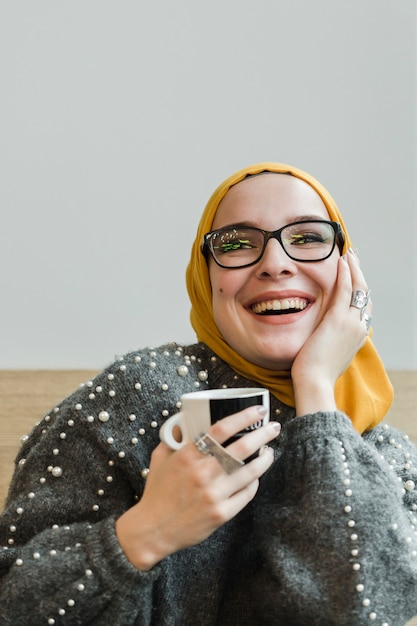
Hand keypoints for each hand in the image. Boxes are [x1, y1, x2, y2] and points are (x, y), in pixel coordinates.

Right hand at [115, 406, 279, 569]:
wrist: (153, 529)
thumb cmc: (157, 492)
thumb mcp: (160, 458)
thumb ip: (174, 438)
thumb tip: (186, 421)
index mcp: (188, 456)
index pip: (221, 429)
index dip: (244, 417)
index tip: (258, 411)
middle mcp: (203, 473)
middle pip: (242, 447)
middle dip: (263, 434)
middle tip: (273, 427)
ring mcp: (214, 494)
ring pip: (250, 471)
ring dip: (264, 458)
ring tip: (269, 451)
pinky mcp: (222, 514)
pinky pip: (247, 494)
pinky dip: (254, 482)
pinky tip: (255, 476)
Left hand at [291, 249, 370, 414]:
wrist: (314, 382)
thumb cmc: (314, 374)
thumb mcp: (327, 355)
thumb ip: (329, 342)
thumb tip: (322, 337)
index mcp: (357, 336)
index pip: (363, 307)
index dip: (360, 289)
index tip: (354, 276)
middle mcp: (359, 328)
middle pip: (365, 294)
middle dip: (360, 274)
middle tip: (353, 259)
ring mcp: (351, 323)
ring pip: (358, 288)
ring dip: (354, 268)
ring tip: (348, 255)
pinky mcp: (337, 319)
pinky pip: (345, 289)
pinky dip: (345, 273)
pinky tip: (340, 262)